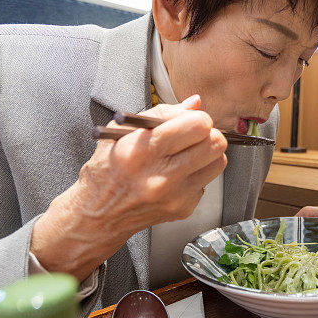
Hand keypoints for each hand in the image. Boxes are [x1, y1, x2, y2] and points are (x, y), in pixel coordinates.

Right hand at [31, 95, 227, 280]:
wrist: (98, 214)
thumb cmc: (108, 168)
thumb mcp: (121, 131)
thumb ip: (162, 113)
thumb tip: (195, 103)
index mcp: (143, 151)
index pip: (197, 126)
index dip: (199, 118)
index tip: (191, 120)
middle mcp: (161, 176)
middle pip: (215, 143)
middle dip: (208, 134)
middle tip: (195, 136)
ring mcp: (175, 195)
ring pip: (219, 162)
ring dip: (208, 154)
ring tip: (187, 154)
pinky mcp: (183, 209)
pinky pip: (207, 182)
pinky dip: (196, 175)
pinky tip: (176, 175)